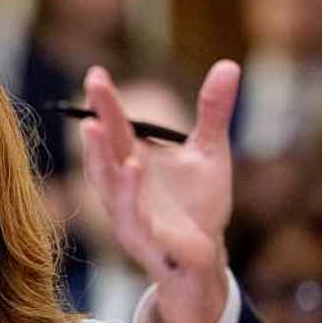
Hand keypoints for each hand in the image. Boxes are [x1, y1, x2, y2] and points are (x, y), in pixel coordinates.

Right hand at [80, 61, 240, 322]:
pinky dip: (129, 192)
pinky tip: (134, 167)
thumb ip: (213, 111)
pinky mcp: (142, 238)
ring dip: (99, 155)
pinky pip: (131, 214)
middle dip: (97, 119)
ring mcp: (127, 213)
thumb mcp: (210, 151)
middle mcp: (122, 186)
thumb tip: (229, 64)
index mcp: (132, 162)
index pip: (116, 127)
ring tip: (95, 126)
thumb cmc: (198, 205)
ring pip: (107, 183)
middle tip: (92, 86)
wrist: (205, 258)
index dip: (105, 101)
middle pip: (104, 150)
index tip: (96, 73)